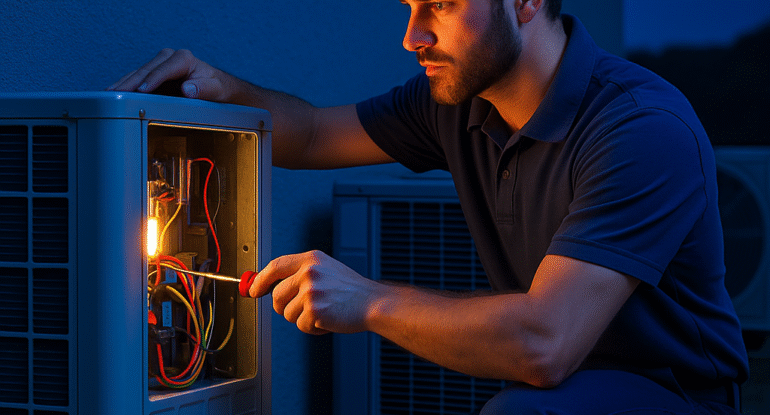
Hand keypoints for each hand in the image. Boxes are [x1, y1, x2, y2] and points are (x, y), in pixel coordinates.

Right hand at [107, 49, 233, 101]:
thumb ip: (204, 89)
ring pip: (138, 73)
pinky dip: (126, 86)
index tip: (142, 90)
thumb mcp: (215, 89)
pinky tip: (115, 93)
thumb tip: (188, 89)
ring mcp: (159, 65)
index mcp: (183, 58)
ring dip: (123, 84)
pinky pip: (137, 79)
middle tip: (117, 93)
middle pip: (146, 70)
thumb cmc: (216, 87)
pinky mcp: (153, 74)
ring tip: (110, 94)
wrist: (216, 86)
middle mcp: (169, 58)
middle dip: (131, 82)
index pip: (163, 69)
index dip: (152, 80)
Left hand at [248, 250, 381, 334]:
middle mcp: (309, 272)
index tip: (253, 290)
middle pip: (277, 296)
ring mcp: (311, 291)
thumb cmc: (350, 290)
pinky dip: (313, 328)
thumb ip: (299, 274)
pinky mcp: (314, 311)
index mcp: (311, 260)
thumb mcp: (326, 270)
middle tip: (307, 307)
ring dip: (302, 318)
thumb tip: (268, 286)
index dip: (260, 279)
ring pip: (287, 314)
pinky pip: (301, 326)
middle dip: (286, 306)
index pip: (276, 266)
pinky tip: (328, 319)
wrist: (373, 303)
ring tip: (324, 310)